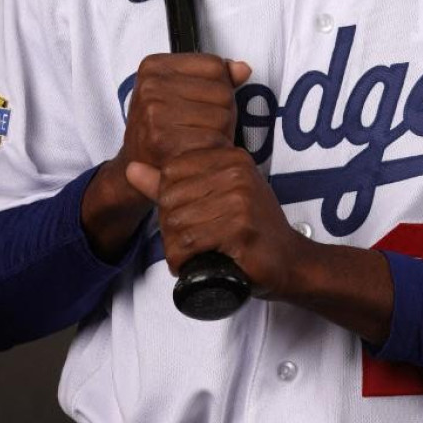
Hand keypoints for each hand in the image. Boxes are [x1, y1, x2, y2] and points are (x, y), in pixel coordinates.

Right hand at [81, 53, 250, 261]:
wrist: (136, 166)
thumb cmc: (163, 126)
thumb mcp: (181, 91)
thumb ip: (215, 77)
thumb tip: (243, 69)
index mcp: (154, 66)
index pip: (215, 66)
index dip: (220, 87)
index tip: (200, 102)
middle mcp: (150, 85)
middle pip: (223, 91)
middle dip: (223, 112)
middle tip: (201, 127)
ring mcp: (154, 111)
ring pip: (223, 115)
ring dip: (222, 133)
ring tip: (200, 139)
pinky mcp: (162, 139)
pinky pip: (213, 140)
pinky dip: (216, 150)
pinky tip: (200, 153)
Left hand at [127, 144, 309, 295]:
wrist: (289, 261)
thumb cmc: (251, 228)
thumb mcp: (215, 195)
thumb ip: (171, 182)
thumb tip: (132, 168)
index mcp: (230, 157)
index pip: (171, 170)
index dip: (169, 199)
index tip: (190, 217)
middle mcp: (237, 173)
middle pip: (170, 198)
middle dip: (171, 228)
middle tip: (189, 243)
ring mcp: (241, 201)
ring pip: (176, 224)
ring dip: (175, 249)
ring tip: (192, 255)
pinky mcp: (241, 230)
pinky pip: (190, 244)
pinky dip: (184, 261)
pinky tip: (194, 266)